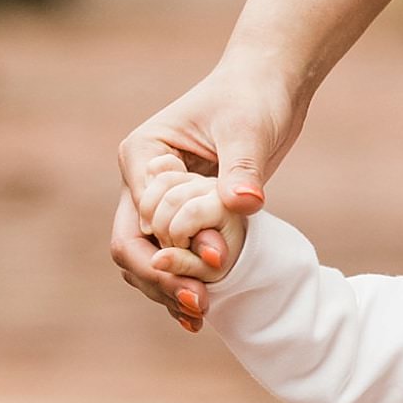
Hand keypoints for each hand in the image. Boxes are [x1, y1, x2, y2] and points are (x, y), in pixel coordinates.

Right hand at [112, 61, 300, 332]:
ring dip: (168, 289)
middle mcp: (142, 181)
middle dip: (160, 280)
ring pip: (147, 259)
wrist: (270, 86)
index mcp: (143, 156)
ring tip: (200, 316)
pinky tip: (201, 312)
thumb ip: (242, 169)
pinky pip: (173, 257)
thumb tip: (245, 202)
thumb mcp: (248, 132)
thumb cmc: (254, 97)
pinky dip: (182, 283)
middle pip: (132, 245)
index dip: (169, 248)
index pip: (139, 216)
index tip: (214, 263)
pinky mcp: (185, 215)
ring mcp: (160, 201)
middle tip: (199, 307)